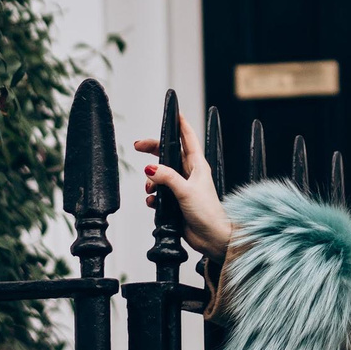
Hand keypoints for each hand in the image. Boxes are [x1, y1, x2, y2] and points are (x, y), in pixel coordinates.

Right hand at [134, 106, 233, 262]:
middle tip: (138, 146)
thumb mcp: (186, 191)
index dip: (181, 125)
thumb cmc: (207, 213)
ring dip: (152, 181)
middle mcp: (190, 174)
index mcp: (198, 166)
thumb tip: (150, 168)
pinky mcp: (176, 202)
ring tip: (151, 189)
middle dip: (154, 150)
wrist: (211, 237)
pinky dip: (153, 197)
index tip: (174, 112)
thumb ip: (167, 178)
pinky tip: (153, 203)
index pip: (188, 139)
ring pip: (161, 175)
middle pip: (169, 155)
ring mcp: (182, 188)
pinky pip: (159, 194)